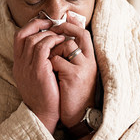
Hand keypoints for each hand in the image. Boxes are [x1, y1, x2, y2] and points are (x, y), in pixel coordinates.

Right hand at [13, 18, 65, 132]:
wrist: (44, 115)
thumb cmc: (45, 97)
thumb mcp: (37, 77)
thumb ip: (38, 62)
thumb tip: (49, 47)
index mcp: (18, 65)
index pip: (18, 37)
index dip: (30, 27)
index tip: (43, 23)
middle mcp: (19, 64)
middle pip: (23, 35)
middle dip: (38, 25)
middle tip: (52, 24)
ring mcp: (27, 67)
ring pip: (33, 39)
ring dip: (48, 33)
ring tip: (60, 34)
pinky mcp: (38, 70)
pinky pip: (43, 47)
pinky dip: (52, 40)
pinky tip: (62, 41)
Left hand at [49, 13, 97, 128]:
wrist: (78, 116)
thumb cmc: (73, 93)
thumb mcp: (77, 72)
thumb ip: (71, 57)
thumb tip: (60, 39)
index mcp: (90, 59)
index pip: (84, 33)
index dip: (72, 25)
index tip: (58, 24)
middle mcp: (90, 61)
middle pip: (79, 34)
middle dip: (63, 32)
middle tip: (50, 35)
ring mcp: (83, 67)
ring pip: (66, 45)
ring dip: (53, 51)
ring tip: (49, 62)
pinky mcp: (74, 75)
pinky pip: (56, 60)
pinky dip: (49, 64)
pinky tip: (48, 73)